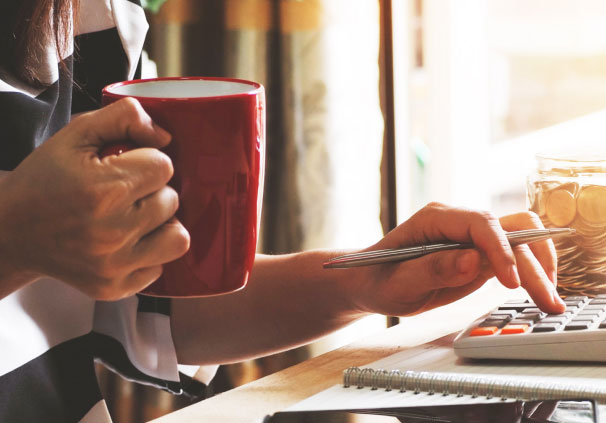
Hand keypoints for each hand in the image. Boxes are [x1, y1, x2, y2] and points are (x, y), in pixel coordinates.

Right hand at [0, 98, 189, 299]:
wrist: (11, 231)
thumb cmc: (46, 179)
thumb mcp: (76, 134)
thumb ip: (124, 117)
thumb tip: (166, 137)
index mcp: (104, 190)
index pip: (164, 166)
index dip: (147, 161)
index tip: (126, 166)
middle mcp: (112, 232)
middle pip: (172, 200)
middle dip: (153, 190)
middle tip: (125, 192)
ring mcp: (114, 265)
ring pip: (177, 237)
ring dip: (161, 223)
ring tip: (136, 216)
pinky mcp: (114, 288)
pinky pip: (160, 267)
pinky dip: (149, 253)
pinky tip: (126, 242)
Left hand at [347, 202, 564, 315]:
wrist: (370, 282)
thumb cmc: (377, 279)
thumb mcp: (398, 282)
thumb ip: (433, 270)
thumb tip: (473, 260)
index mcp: (435, 218)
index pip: (481, 223)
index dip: (500, 250)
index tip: (511, 282)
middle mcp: (457, 221)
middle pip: (509, 229)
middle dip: (531, 262)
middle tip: (547, 299)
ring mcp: (470, 236)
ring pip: (520, 237)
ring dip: (539, 265)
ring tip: (550, 299)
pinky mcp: (478, 253)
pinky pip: (513, 254)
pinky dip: (530, 270)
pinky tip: (539, 291)